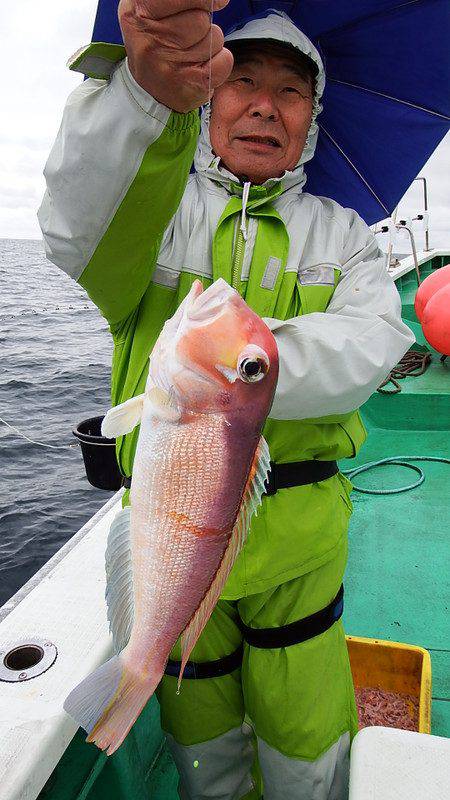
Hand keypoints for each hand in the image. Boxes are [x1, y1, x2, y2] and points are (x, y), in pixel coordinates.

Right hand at [118, 0, 233, 112]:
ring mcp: (170, 66)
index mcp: (138, 13)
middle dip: (203, 22)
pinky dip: (220, 61)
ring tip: (191, 52)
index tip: (216, 0)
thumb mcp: (151, 9)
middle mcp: (150, 41)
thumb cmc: (155, 41)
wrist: (148, 89)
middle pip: (202, 18)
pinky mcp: (190, 84)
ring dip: (210, 42)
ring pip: (215, 38)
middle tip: (187, 35)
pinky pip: (224, 60)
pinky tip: (203, 66)